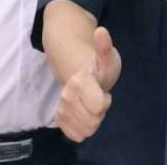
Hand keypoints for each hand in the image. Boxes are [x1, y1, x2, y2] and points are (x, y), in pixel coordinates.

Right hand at [57, 26, 119, 141]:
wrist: (79, 72)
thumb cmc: (97, 66)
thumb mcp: (107, 57)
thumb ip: (104, 48)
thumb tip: (101, 31)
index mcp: (80, 81)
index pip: (98, 107)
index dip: (104, 102)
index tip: (104, 91)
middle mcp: (67, 96)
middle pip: (93, 122)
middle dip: (100, 113)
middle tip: (98, 98)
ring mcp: (62, 108)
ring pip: (85, 130)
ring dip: (92, 121)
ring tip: (91, 105)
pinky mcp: (59, 119)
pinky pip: (75, 135)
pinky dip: (83, 129)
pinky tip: (83, 115)